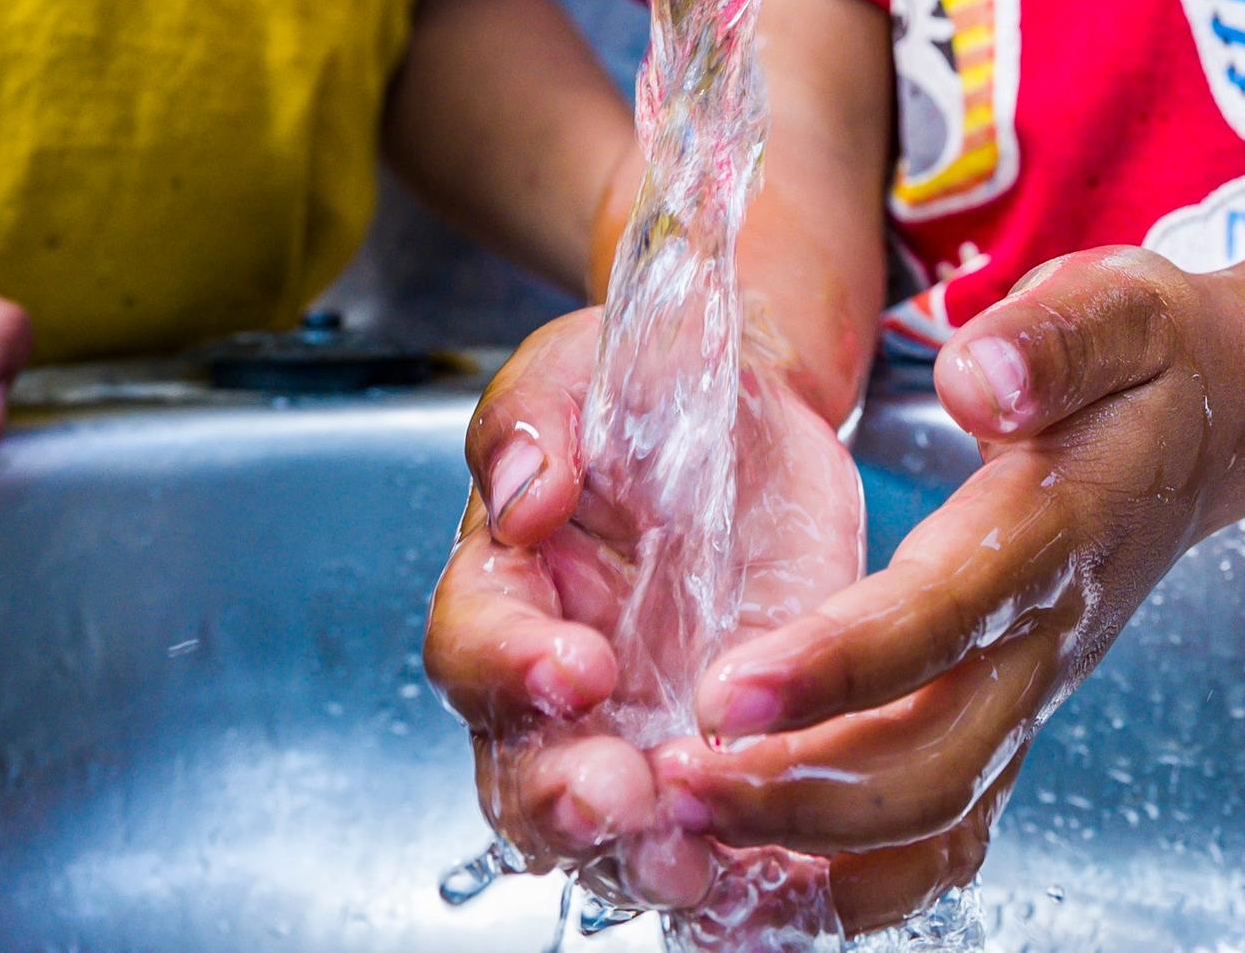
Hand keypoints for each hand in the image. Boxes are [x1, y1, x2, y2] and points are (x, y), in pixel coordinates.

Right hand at [425, 309, 866, 917]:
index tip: (576, 667)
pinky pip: (715, 837)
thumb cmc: (643, 385)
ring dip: (642, 858)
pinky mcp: (725, 753)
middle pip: (522, 774)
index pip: (475, 648)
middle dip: (564, 802)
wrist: (752, 409)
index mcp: (507, 586)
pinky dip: (737, 873)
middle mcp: (557, 681)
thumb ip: (536, 422)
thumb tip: (521, 496)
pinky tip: (770, 878)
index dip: (511, 669)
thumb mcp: (582, 367)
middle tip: (621, 801)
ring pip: (610, 833)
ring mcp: (639, 729)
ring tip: (692, 862)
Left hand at [646, 250, 1236, 927]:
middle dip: (794, 794)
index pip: (936, 619)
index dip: (832, 667)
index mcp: (1052, 534)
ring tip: (693, 842)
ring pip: (931, 821)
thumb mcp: (1118, 306)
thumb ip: (1051, 338)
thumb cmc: (1150, 359)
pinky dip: (858, 881)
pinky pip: (942, 832)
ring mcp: (1032, 694)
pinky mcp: (1014, 715)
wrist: (1225, 418)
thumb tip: (982, 379)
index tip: (724, 687)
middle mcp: (1044, 641)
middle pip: (926, 765)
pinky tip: (762, 886)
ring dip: (811, 854)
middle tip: (672, 785)